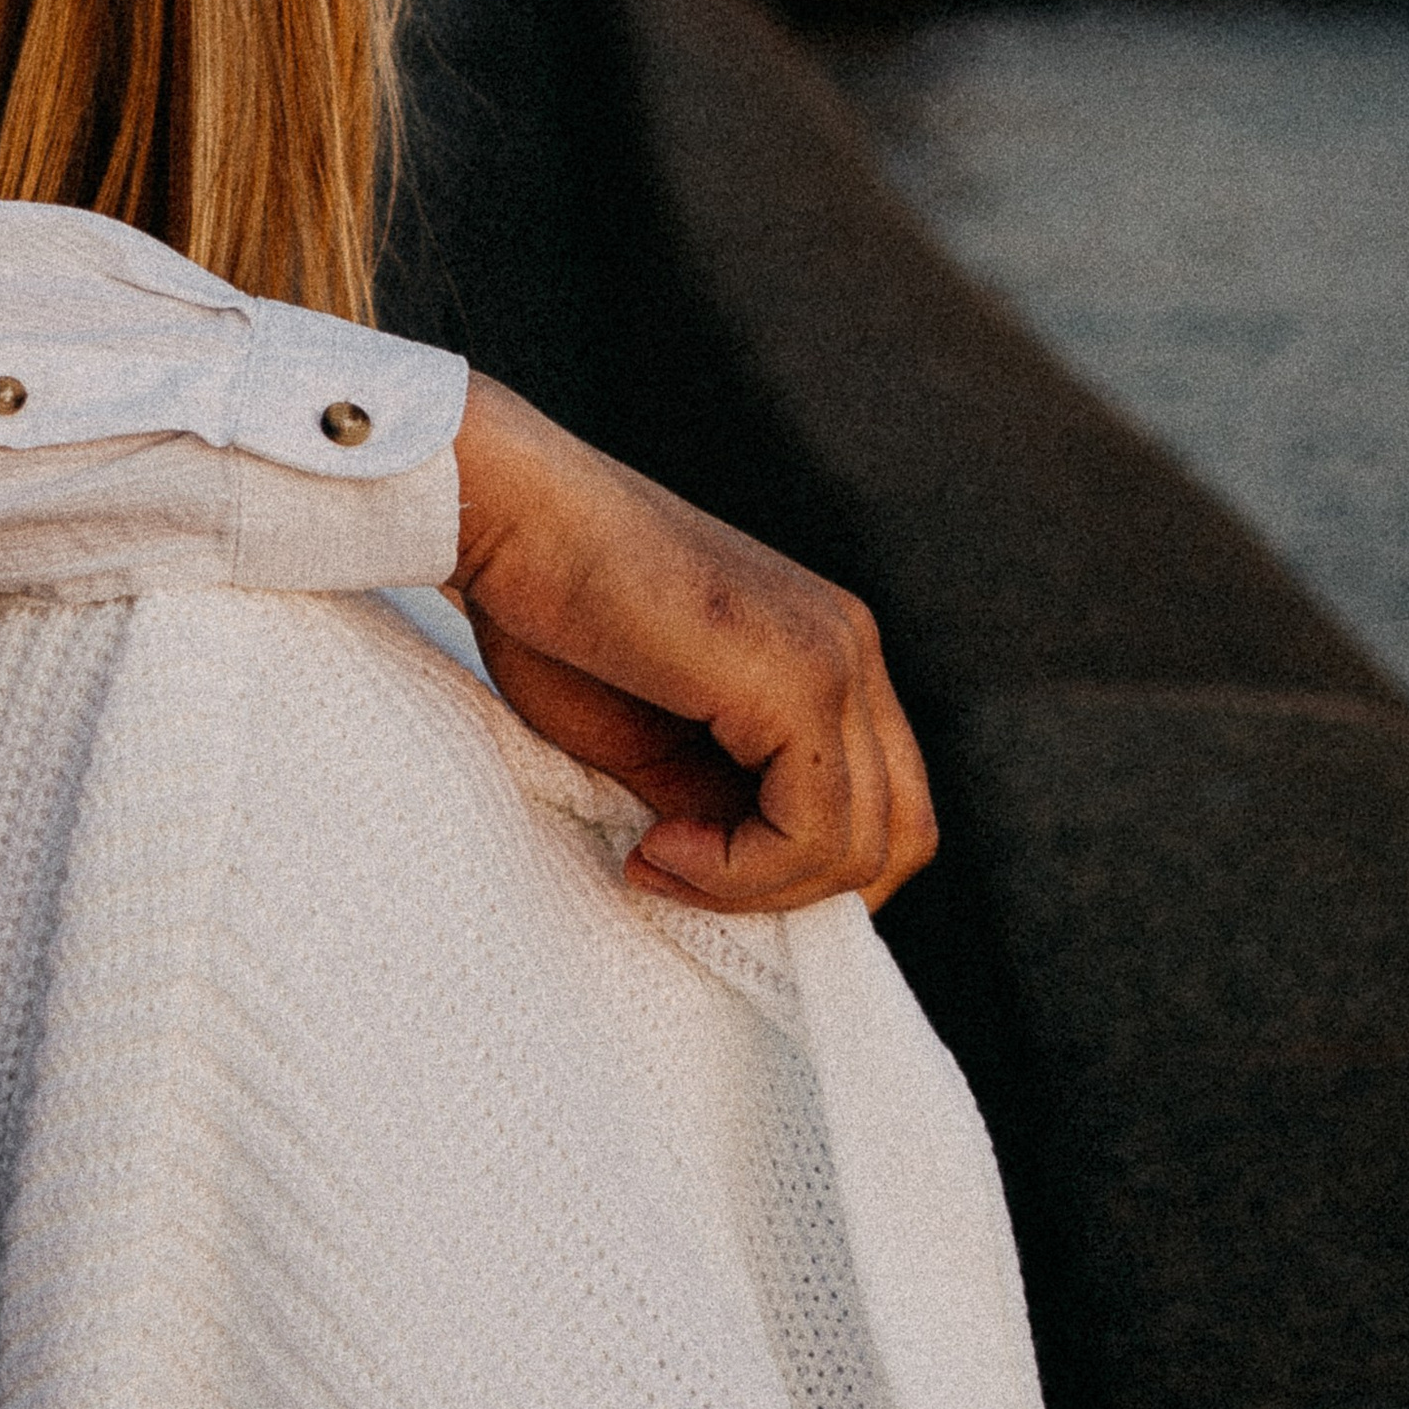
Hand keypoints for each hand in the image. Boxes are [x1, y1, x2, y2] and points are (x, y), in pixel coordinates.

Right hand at [444, 373, 935, 916]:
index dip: (795, 870)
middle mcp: (854, 649)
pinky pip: (815, 830)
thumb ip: (722, 804)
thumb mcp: (652, 743)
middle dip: (793, 892)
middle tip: (677, 874)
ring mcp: (838, 658)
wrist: (507, 516)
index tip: (679, 860)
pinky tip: (660, 841)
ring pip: (868, 845)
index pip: (881, 807)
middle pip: (901, 834)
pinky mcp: (800, 677)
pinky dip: (741, 870)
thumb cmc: (552, 617)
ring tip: (656, 855)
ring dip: (757, 886)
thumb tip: (755, 883)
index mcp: (831, 655)